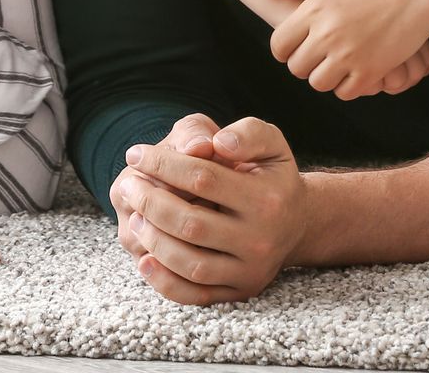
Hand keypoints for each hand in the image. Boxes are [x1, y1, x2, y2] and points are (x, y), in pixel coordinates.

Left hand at [118, 117, 306, 304]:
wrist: (299, 223)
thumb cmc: (273, 176)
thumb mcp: (271, 143)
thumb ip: (248, 133)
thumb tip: (216, 144)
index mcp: (267, 198)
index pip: (204, 178)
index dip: (163, 164)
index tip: (135, 153)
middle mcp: (261, 239)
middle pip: (192, 224)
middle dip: (151, 202)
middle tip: (129, 185)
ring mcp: (250, 270)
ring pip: (191, 264)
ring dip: (154, 240)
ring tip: (135, 217)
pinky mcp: (239, 292)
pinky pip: (196, 295)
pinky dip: (165, 282)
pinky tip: (144, 258)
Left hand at [266, 0, 428, 99]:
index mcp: (314, 11)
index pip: (280, 44)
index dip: (284, 50)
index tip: (294, 48)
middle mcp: (327, 35)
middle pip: (297, 68)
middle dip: (304, 64)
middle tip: (317, 57)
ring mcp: (349, 55)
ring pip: (319, 83)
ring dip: (324, 77)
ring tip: (335, 64)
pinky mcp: (370, 71)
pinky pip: (345, 92)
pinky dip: (347, 86)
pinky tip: (353, 72)